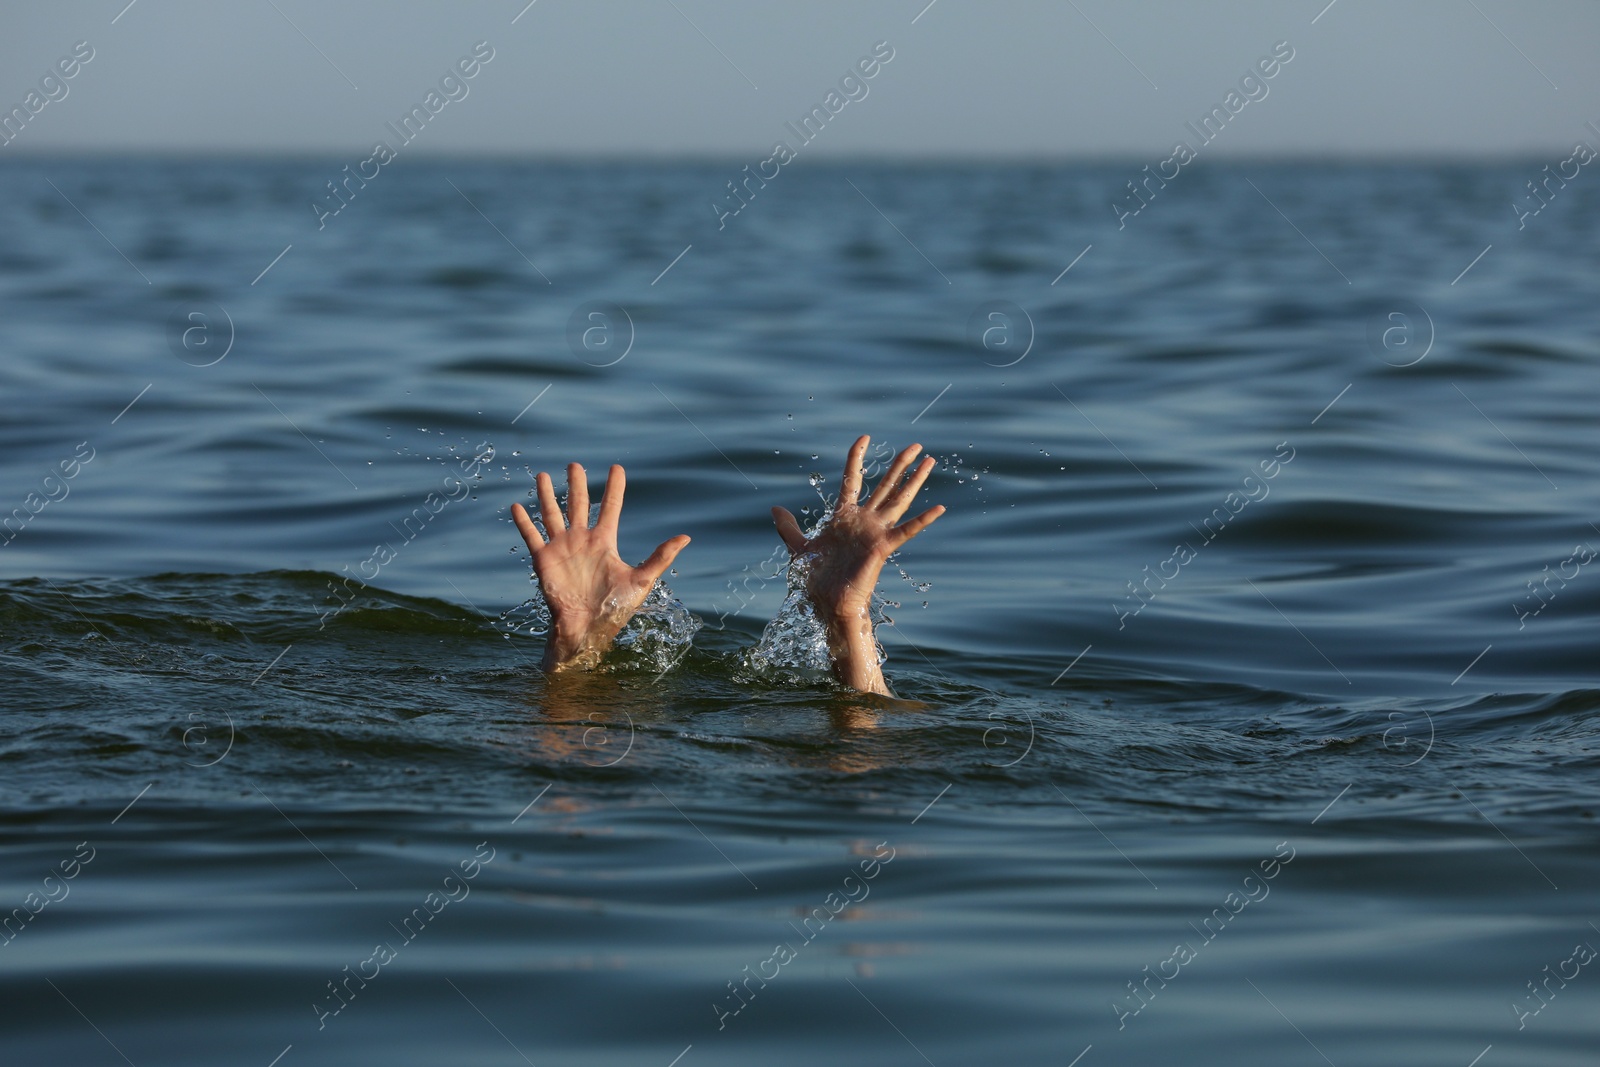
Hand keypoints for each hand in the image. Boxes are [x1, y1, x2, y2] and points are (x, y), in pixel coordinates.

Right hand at [512, 463, 689, 671]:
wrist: (586, 630)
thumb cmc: (615, 609)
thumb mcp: (642, 580)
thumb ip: (661, 556)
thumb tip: (686, 537)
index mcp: (604, 542)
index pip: (610, 507)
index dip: (614, 487)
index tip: (617, 467)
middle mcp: (581, 541)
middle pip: (578, 504)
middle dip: (576, 484)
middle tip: (574, 465)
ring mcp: (561, 548)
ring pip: (552, 515)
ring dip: (547, 496)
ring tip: (543, 476)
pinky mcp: (544, 559)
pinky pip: (532, 536)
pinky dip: (524, 522)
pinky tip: (517, 506)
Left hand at [771, 435, 944, 694]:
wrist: (826, 605)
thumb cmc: (816, 581)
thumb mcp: (799, 548)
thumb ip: (789, 527)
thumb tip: (775, 507)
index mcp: (845, 518)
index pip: (853, 479)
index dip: (857, 458)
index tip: (864, 437)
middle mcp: (864, 522)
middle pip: (885, 485)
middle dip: (900, 464)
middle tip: (917, 445)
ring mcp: (875, 533)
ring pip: (898, 500)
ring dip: (914, 481)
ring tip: (930, 461)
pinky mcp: (882, 548)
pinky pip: (906, 531)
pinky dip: (923, 520)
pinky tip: (940, 507)